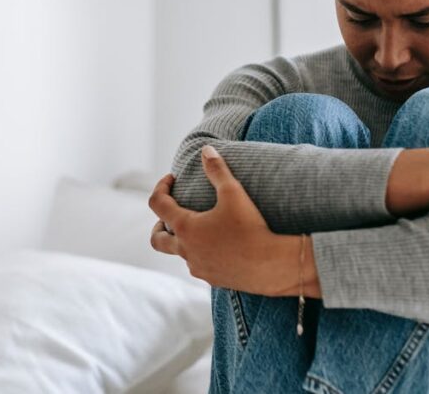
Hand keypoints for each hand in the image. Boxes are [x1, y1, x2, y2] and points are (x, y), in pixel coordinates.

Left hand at [148, 145, 294, 295]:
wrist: (272, 265)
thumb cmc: (251, 227)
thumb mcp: (234, 192)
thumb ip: (217, 169)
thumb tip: (206, 149)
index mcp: (185, 227)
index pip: (157, 204)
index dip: (161, 187)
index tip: (172, 179)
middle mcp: (186, 250)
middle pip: (157, 239)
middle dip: (159, 224)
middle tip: (171, 214)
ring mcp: (198, 267)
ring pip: (180, 253)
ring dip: (184, 240)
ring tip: (201, 228)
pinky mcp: (212, 279)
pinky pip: (199, 265)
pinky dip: (201, 253)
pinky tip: (219, 246)